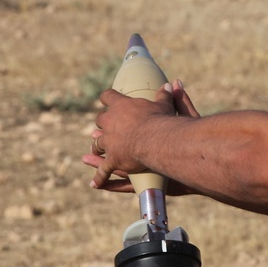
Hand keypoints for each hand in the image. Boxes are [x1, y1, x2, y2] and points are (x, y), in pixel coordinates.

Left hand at [82, 80, 200, 192]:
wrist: (156, 139)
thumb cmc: (161, 120)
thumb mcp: (165, 106)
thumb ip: (166, 95)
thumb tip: (172, 83)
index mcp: (121, 105)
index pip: (108, 96)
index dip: (108, 97)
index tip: (107, 98)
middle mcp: (110, 122)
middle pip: (100, 120)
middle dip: (102, 124)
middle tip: (104, 126)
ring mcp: (109, 141)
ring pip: (98, 143)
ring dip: (97, 146)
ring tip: (95, 150)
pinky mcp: (112, 159)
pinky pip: (104, 170)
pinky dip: (100, 176)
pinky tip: (95, 183)